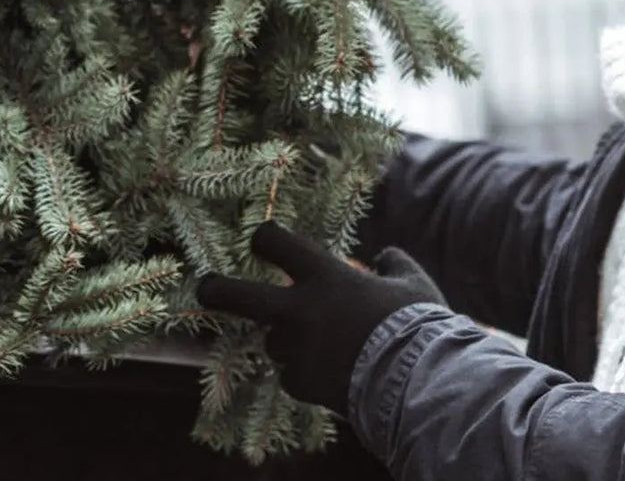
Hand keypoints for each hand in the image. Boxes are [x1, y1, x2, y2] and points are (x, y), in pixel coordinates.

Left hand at [195, 220, 446, 413]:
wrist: (418, 385)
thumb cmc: (419, 327)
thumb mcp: (412, 285)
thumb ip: (394, 265)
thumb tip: (385, 255)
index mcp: (325, 277)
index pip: (276, 242)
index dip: (264, 239)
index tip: (260, 241)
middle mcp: (300, 310)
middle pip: (240, 295)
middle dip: (216, 290)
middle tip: (204, 288)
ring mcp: (295, 349)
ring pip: (274, 341)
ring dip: (289, 341)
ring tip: (329, 348)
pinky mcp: (299, 384)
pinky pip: (291, 374)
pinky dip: (305, 374)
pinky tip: (333, 375)